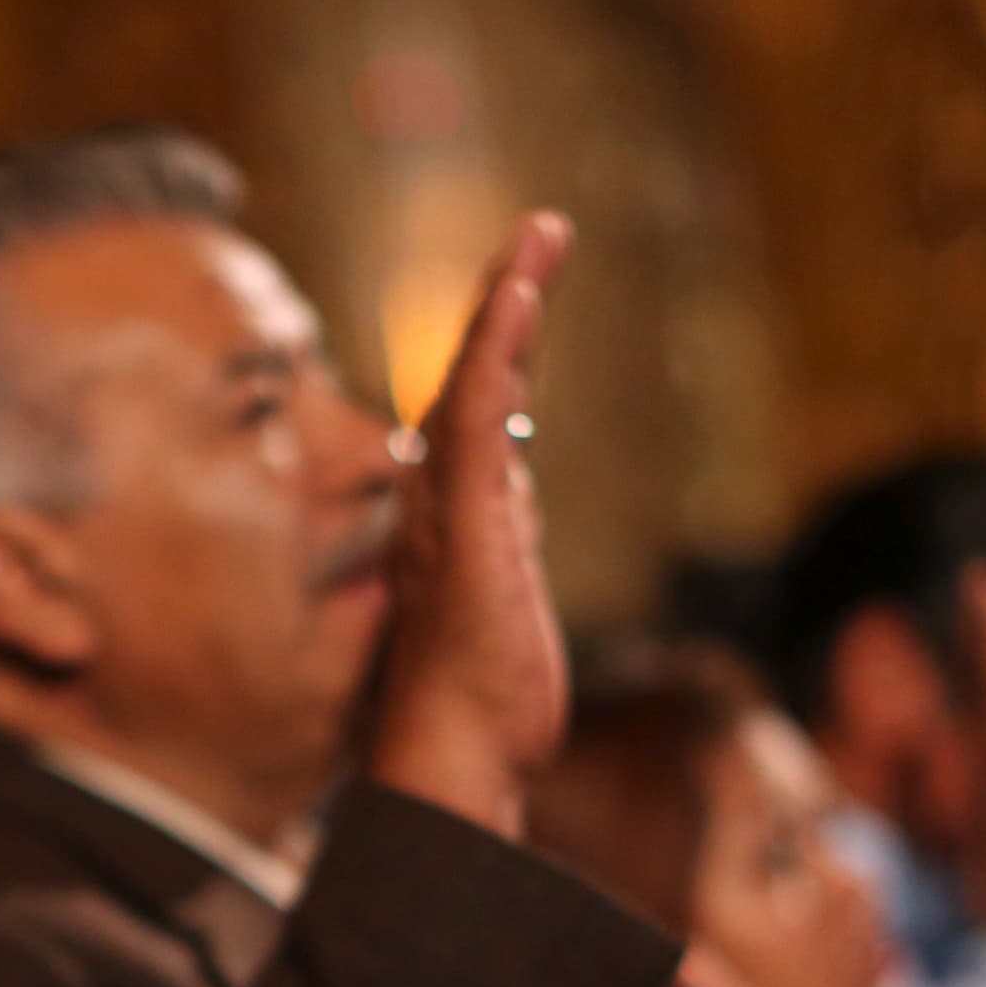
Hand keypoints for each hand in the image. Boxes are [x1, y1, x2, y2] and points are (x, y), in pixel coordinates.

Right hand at [367, 212, 575, 840]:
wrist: (455, 757)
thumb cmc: (480, 708)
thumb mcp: (504, 615)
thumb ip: (503, 561)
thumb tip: (518, 522)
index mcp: (456, 518)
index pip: (479, 413)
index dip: (504, 347)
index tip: (529, 291)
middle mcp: (442, 501)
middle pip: (472, 377)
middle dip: (507, 300)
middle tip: (543, 229)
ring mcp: (449, 508)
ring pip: (472, 380)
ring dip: (508, 301)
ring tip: (541, 235)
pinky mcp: (465, 522)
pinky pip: (475, 416)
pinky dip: (496, 349)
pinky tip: (520, 296)